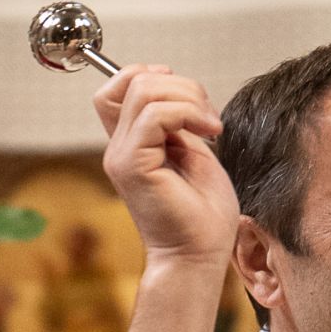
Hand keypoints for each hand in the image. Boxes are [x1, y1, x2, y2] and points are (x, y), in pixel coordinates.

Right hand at [94, 64, 239, 268]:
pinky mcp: (132, 165)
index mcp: (132, 144)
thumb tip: (181, 92)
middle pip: (134, 79)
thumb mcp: (194, 154)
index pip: (118, 86)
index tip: (191, 100)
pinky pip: (155, 114)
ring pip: (144, 89)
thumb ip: (179, 123)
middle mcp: (119, 147)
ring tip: (211, 127)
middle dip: (182, 86)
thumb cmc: (202, 215)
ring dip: (189, 98)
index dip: (152, 75)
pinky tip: (209, 133)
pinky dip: (188, 113)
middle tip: (209, 118)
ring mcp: (122, 156)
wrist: (199, 256)